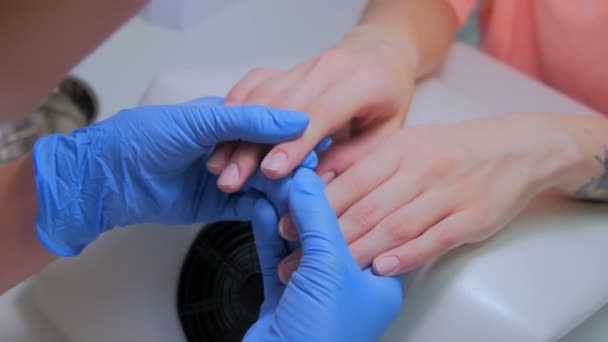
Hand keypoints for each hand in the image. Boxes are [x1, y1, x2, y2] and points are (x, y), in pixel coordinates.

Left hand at [33, 97, 310, 255]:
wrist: (109, 179)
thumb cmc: (145, 139)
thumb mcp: (199, 121)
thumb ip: (248, 121)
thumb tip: (296, 119)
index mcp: (229, 120)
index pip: (273, 128)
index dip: (295, 138)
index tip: (317, 147)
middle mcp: (232, 148)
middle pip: (274, 159)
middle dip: (292, 170)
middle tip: (310, 182)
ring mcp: (227, 178)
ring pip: (265, 186)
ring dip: (281, 193)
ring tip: (298, 203)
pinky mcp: (218, 206)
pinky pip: (249, 209)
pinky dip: (263, 212)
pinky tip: (276, 215)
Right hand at [207, 26, 415, 191]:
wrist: (381, 53)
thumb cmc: (388, 97)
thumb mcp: (387, 133)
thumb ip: (354, 159)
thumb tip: (319, 189)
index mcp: (360, 83)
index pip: (320, 114)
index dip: (294, 144)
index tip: (271, 172)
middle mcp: (327, 68)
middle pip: (281, 107)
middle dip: (252, 144)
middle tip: (232, 179)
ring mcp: (303, 65)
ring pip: (261, 95)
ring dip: (236, 131)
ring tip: (219, 165)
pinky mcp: (285, 68)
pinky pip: (253, 84)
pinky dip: (234, 108)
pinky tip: (221, 134)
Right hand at [244, 168, 402, 340]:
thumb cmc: (323, 338)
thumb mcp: (329, 267)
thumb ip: (319, 219)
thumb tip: (308, 179)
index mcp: (376, 282)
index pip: (365, 224)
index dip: (346, 192)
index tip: (325, 166)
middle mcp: (348, 288)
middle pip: (329, 231)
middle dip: (310, 200)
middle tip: (295, 169)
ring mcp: (314, 295)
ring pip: (300, 243)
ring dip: (287, 214)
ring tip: (275, 182)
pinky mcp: (284, 301)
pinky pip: (276, 259)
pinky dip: (268, 235)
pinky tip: (262, 211)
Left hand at [278, 114, 577, 278]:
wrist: (515, 149)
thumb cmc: (449, 150)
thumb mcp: (405, 143)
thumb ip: (360, 159)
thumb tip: (315, 175)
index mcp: (401, 149)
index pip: (351, 180)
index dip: (315, 205)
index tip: (286, 225)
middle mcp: (422, 170)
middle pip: (367, 208)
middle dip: (326, 237)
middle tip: (294, 260)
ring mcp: (448, 194)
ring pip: (396, 226)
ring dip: (358, 252)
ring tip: (327, 272)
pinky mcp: (471, 218)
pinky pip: (434, 239)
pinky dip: (406, 255)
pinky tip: (381, 268)